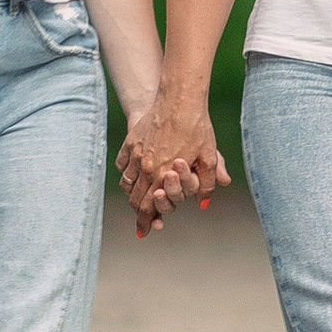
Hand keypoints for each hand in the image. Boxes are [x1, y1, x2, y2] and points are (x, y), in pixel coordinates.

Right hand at [116, 93, 229, 235]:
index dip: (144, 222)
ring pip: (126, 183)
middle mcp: (146, 167)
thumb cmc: (198, 128)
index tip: (142, 232)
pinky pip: (122, 164)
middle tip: (141, 218)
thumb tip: (202, 204)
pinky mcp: (131, 140)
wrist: (180, 98)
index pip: (148, 207)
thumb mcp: (209, 157)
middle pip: (135, 198)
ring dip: (132, 193)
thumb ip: (206, 184)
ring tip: (138, 197)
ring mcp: (136, 153)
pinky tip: (133, 173)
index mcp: (163, 175)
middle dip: (137, 212)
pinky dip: (126, 172)